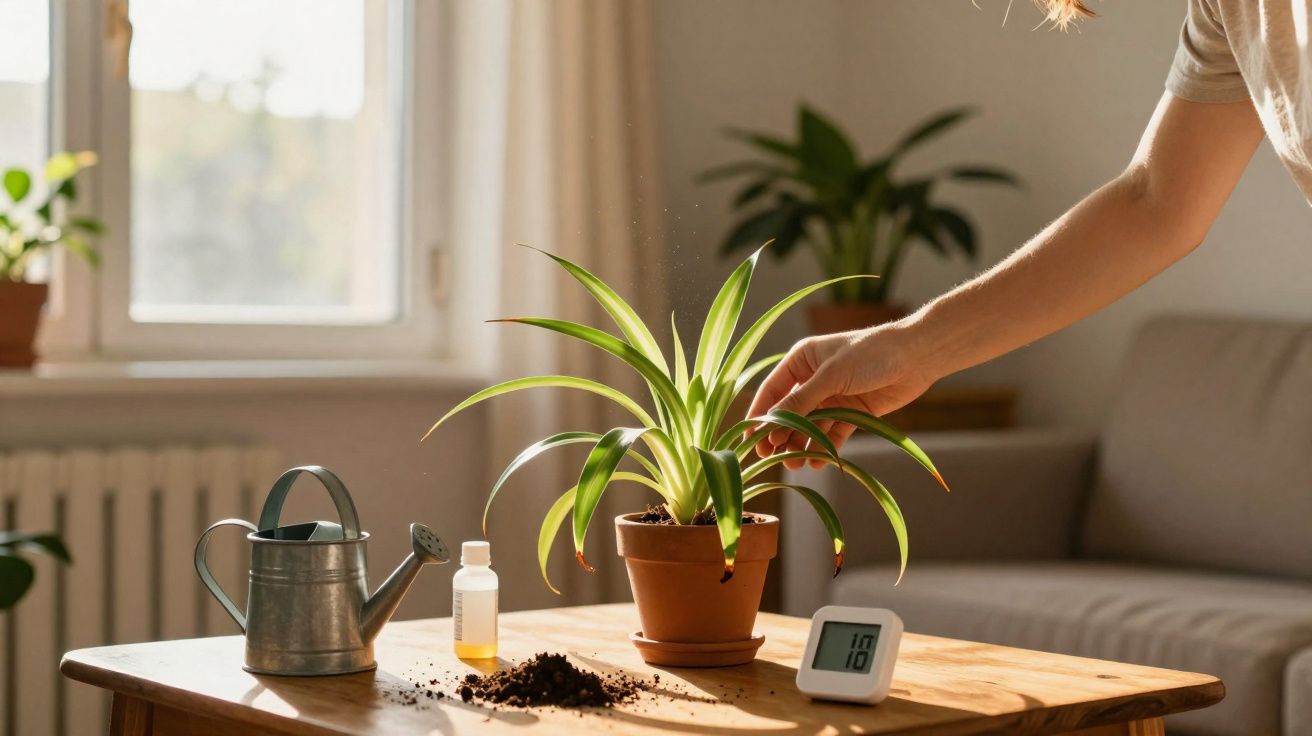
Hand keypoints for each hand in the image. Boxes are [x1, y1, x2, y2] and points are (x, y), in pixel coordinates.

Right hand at [746, 323, 935, 469]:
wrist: (916, 357)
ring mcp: (833, 397)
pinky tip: (818, 462)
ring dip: (801, 445)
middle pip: (789, 413)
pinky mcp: (853, 412)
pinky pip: (833, 433)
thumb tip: (770, 426)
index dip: (760, 415)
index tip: (749, 440)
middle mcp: (814, 379)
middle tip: (772, 458)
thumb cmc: (871, 354)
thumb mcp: (831, 376)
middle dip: (781, 435)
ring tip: (794, 464)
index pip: (772, 391)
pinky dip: (825, 448)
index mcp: (802, 360)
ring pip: (810, 426)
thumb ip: (800, 402)